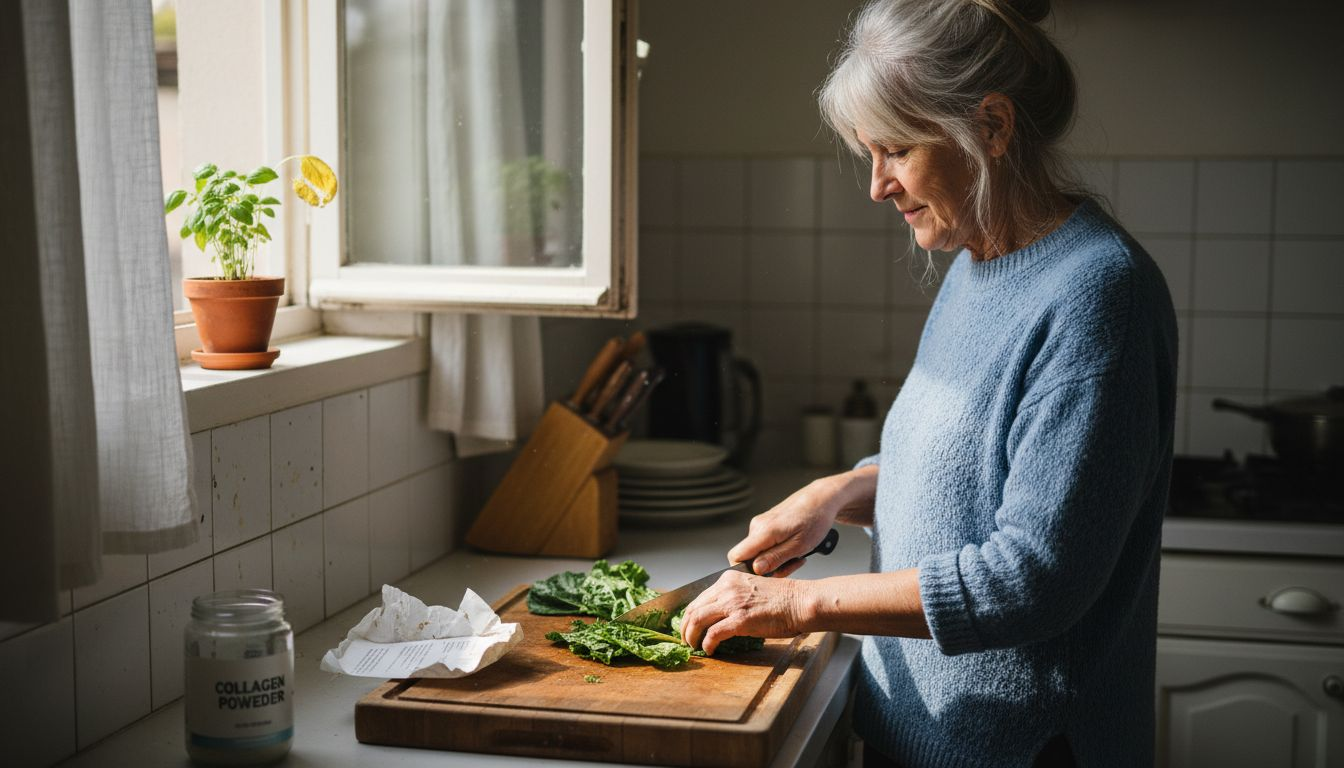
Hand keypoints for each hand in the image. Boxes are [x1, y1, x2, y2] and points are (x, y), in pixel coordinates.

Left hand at [678, 570, 812, 654]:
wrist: (800, 602)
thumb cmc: (782, 599)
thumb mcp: (751, 590)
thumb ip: (734, 598)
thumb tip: (719, 617)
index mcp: (728, 579)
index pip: (699, 598)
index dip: (689, 615)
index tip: (688, 626)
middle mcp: (726, 588)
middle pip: (693, 609)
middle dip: (685, 627)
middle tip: (686, 639)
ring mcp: (732, 603)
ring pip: (697, 620)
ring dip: (691, 636)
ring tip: (694, 646)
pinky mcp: (740, 620)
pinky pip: (713, 634)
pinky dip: (707, 644)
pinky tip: (710, 650)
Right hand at [727, 468, 874, 576]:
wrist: (821, 499)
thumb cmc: (815, 519)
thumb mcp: (800, 545)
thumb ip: (776, 558)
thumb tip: (756, 569)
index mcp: (764, 531)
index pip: (736, 556)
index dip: (744, 571)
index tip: (764, 576)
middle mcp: (757, 526)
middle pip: (749, 558)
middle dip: (769, 568)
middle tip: (792, 564)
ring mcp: (761, 525)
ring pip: (759, 553)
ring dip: (777, 560)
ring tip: (797, 555)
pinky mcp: (766, 525)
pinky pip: (765, 545)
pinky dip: (778, 552)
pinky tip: (794, 548)